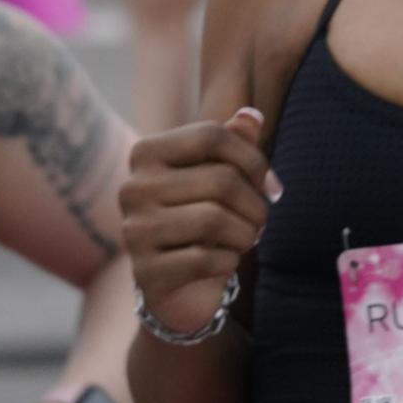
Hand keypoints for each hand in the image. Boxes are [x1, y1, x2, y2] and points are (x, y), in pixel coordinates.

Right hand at [120, 106, 279, 338]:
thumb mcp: (220, 175)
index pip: (212, 136)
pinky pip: (205, 259)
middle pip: (221, 180)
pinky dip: (229, 261)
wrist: (181, 285)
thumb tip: (250, 116)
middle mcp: (132, 188)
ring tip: (247, 239)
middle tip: (261, 222)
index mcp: (146, 153)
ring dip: (246, 234)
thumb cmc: (204, 217)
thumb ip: (234, 143)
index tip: (270, 186)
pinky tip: (226, 261)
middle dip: (256, 205)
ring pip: (214, 219)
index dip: (253, 160)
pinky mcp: (145, 272)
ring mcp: (134, 231)